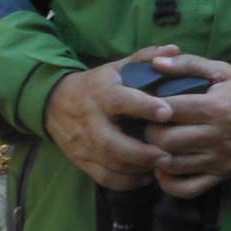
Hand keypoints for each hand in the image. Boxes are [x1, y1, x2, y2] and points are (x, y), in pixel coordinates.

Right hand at [43, 45, 178, 190]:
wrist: (56, 103)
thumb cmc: (99, 84)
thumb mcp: (118, 66)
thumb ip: (146, 58)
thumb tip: (174, 49)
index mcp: (102, 92)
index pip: (121, 99)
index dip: (144, 106)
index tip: (167, 112)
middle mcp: (91, 119)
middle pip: (111, 142)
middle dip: (140, 152)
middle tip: (166, 155)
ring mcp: (84, 142)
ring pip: (108, 163)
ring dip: (136, 168)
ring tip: (161, 166)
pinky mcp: (82, 160)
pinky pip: (104, 177)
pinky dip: (126, 182)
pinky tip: (146, 176)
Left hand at [139, 52, 230, 198]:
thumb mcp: (223, 71)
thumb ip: (188, 64)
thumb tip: (156, 62)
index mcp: (215, 107)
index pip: (169, 110)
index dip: (150, 106)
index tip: (146, 103)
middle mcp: (215, 136)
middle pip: (166, 141)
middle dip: (150, 132)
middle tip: (149, 124)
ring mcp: (217, 160)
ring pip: (172, 165)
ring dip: (155, 155)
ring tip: (154, 144)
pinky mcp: (219, 176)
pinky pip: (187, 189)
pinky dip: (168, 183)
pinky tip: (164, 168)